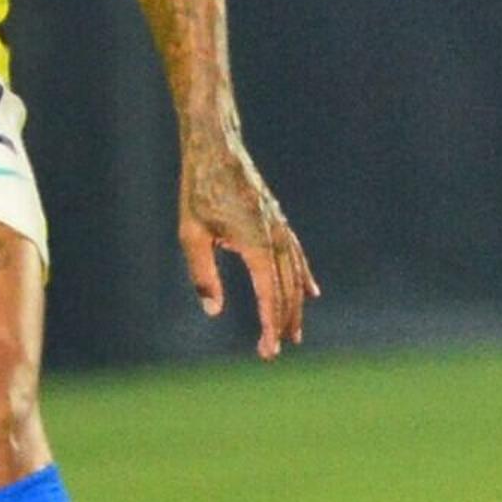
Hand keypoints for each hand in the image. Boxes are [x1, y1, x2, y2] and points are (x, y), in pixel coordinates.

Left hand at [179, 132, 316, 357]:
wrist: (217, 150)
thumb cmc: (198, 192)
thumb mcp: (191, 235)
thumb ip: (203, 274)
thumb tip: (214, 310)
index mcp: (256, 245)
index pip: (269, 295)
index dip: (269, 325)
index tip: (268, 350)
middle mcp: (276, 239)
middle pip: (286, 290)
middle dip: (282, 322)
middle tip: (274, 351)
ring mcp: (280, 229)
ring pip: (295, 275)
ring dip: (295, 306)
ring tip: (294, 333)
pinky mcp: (278, 221)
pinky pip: (296, 256)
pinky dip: (303, 277)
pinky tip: (311, 293)